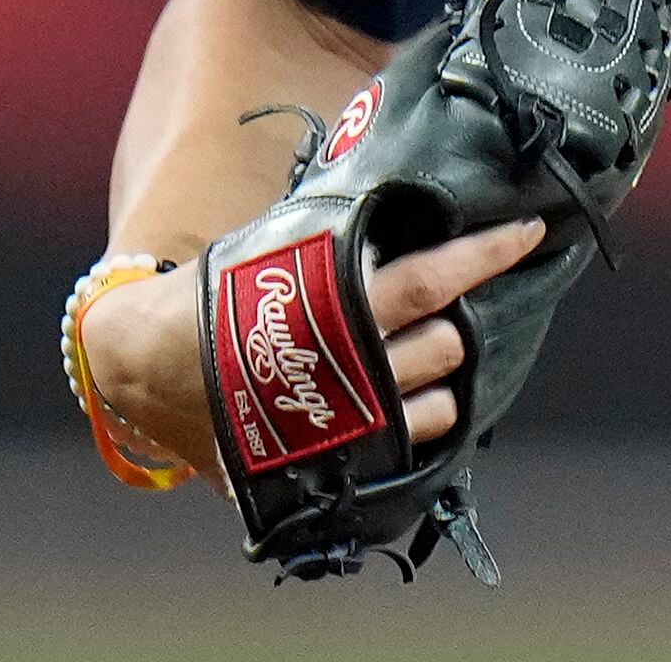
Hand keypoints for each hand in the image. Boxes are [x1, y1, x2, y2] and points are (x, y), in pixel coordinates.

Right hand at [81, 219, 545, 472]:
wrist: (142, 370)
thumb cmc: (214, 299)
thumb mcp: (276, 252)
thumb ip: (340, 241)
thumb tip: (400, 205)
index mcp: (334, 306)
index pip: (433, 279)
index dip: (486, 255)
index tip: (528, 233)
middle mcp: (348, 371)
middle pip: (446, 345)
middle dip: (454, 321)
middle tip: (441, 307)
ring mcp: (343, 427)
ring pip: (439, 404)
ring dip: (439, 377)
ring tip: (417, 357)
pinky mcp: (330, 466)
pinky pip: (409, 449)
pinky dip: (416, 423)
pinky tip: (405, 402)